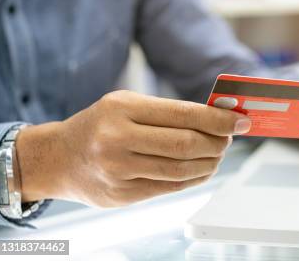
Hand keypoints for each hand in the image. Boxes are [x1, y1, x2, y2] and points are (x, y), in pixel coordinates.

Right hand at [15, 90, 250, 206]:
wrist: (58, 157)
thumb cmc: (100, 124)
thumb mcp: (128, 104)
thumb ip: (169, 111)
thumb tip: (218, 119)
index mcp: (122, 108)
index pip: (184, 115)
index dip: (218, 120)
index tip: (241, 122)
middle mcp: (117, 139)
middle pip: (185, 145)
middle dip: (217, 142)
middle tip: (230, 138)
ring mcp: (118, 170)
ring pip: (181, 170)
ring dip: (209, 163)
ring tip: (218, 154)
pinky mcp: (121, 195)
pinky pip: (169, 188)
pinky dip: (193, 179)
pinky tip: (202, 169)